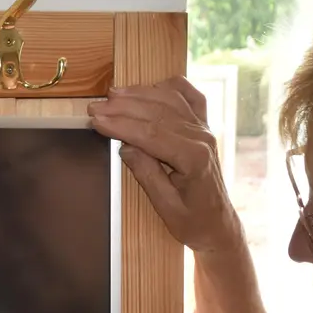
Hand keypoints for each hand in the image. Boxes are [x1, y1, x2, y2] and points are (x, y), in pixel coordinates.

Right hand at [87, 78, 242, 252]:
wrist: (218, 225)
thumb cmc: (193, 222)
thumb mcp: (165, 207)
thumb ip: (146, 174)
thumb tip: (125, 147)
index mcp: (194, 158)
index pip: (150, 133)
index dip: (120, 125)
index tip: (96, 121)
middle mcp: (202, 137)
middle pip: (157, 112)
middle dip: (122, 108)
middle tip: (94, 108)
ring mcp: (205, 129)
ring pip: (169, 99)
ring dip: (139, 94)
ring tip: (112, 95)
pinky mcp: (203, 127)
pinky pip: (190, 96)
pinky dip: (170, 87)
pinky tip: (150, 87)